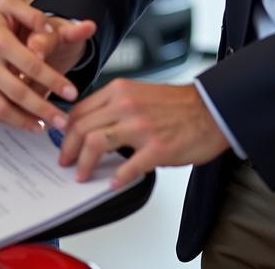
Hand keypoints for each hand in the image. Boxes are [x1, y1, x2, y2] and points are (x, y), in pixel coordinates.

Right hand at [0, 0, 82, 130]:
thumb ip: (31, 14)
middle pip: (19, 93)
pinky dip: (12, 122)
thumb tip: (49, 30)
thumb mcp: (5, 4)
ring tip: (49, 126)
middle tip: (65, 120)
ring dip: (28, 121)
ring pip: (4, 109)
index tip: (72, 92)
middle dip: (45, 108)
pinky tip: (29, 124)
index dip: (54, 80)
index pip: (32, 65)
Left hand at [58, 79, 229, 188]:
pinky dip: (116, 178)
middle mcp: (126, 105)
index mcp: (120, 90)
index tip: (63, 143)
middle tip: (66, 163)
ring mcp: (141, 127)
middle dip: (68, 150)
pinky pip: (127, 167)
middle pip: (81, 128)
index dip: (66, 130)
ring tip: (82, 175)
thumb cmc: (177, 105)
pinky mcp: (156, 148)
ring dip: (84, 164)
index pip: (79, 110)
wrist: (211, 109)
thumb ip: (114, 106)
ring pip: (95, 144)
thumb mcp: (139, 93)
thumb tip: (92, 126)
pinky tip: (113, 183)